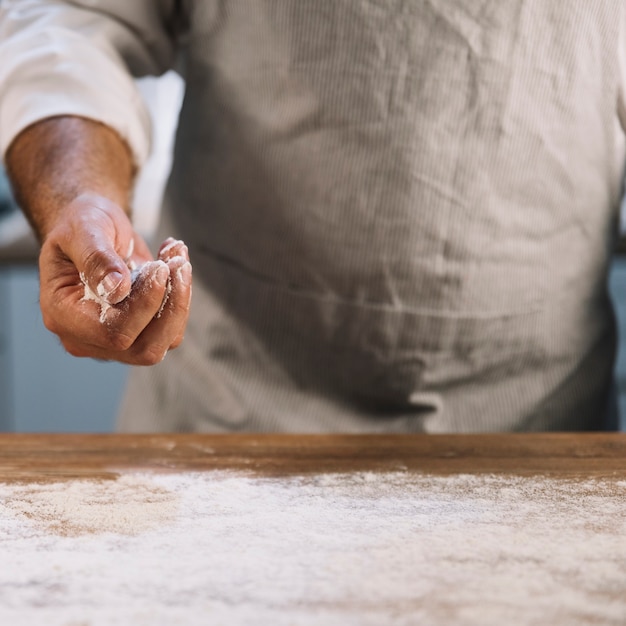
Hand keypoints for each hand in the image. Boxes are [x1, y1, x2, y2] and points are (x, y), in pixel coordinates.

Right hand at [38, 193, 191, 364]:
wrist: (92, 229)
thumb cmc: (80, 226)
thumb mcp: (83, 229)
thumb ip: (96, 259)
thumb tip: (117, 289)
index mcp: (63, 315)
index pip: (113, 331)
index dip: (145, 304)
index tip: (160, 267)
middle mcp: (86, 337)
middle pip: (144, 348)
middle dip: (171, 306)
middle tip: (177, 262)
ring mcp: (113, 339)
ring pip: (164, 342)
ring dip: (180, 299)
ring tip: (177, 257)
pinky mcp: (138, 333)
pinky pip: (171, 330)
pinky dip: (181, 298)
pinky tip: (174, 262)